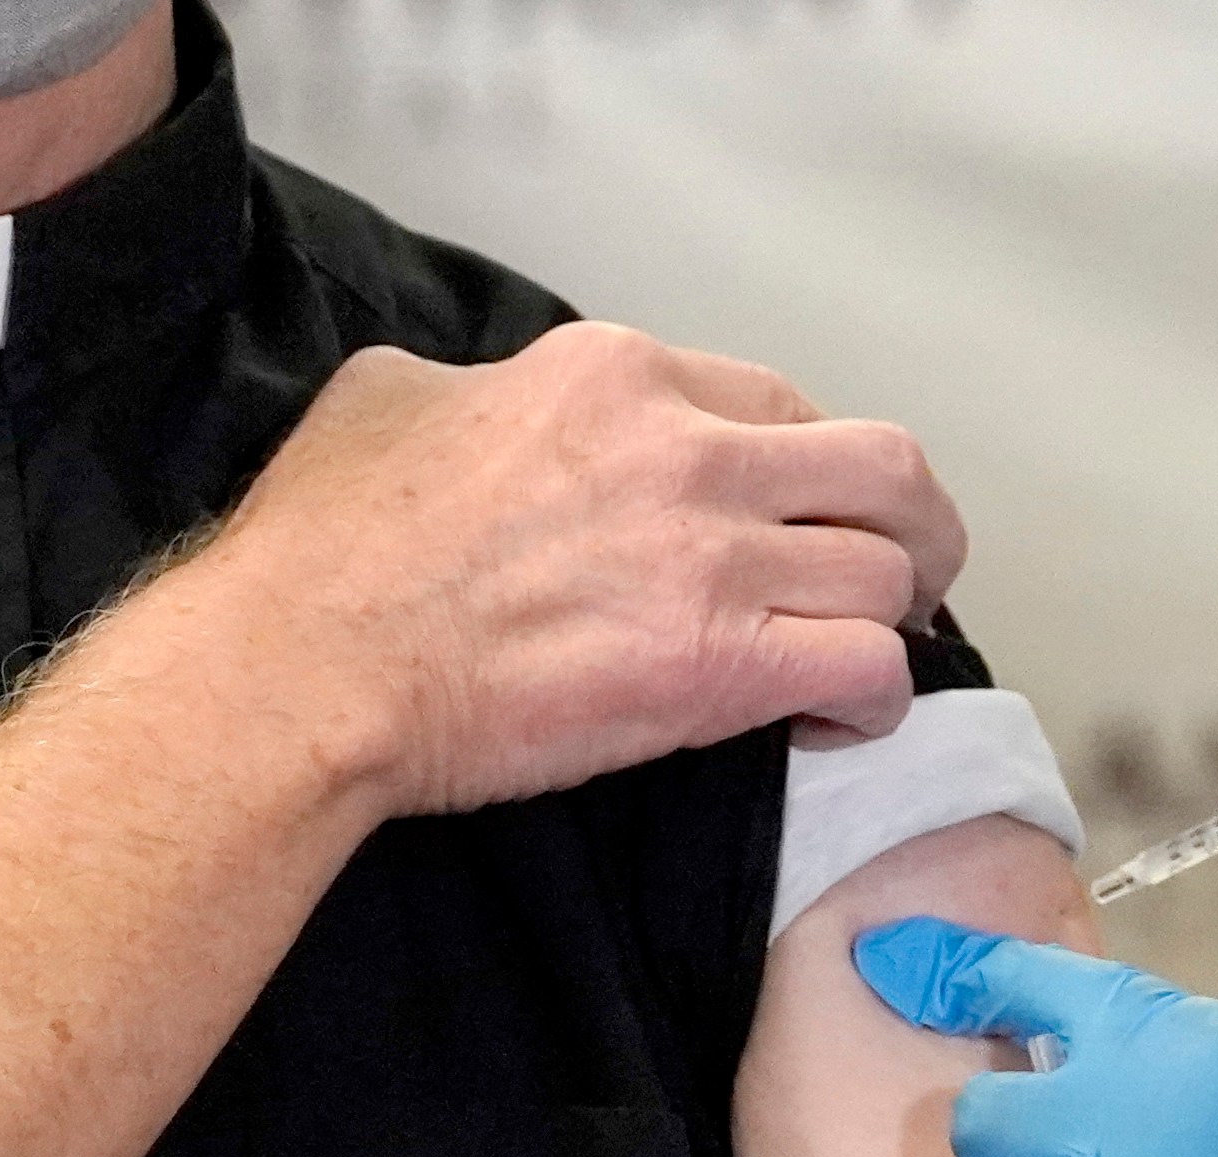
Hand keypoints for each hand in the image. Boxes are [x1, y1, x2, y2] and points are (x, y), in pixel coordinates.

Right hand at [185, 322, 965, 814]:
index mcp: (615, 376)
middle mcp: (686, 449)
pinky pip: (869, 666)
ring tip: (873, 655)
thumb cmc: (325, 548)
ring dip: (898, 615)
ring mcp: (712, 557)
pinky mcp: (719, 667)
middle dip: (909, 521)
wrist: (307, 667)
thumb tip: (482, 409)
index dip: (802, 467)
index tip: (794, 516)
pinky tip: (842, 719)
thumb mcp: (389, 399)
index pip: (774, 401)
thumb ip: (472, 389)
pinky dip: (875, 698)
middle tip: (901, 571)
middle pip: (879, 466)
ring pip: (892, 567)